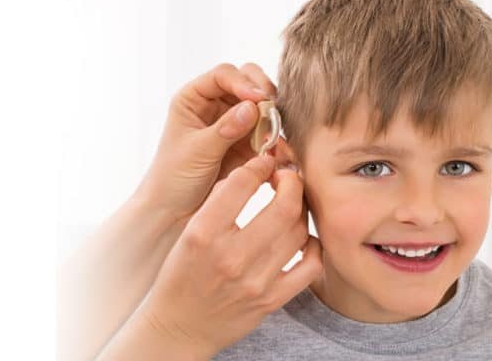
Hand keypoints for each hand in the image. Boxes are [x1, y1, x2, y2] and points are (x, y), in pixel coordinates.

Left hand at [134, 62, 279, 226]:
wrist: (174, 213)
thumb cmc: (173, 178)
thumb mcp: (197, 151)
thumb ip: (225, 128)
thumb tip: (253, 107)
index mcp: (194, 98)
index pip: (224, 75)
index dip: (243, 82)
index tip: (259, 99)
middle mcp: (216, 106)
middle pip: (248, 83)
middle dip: (264, 95)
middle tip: (273, 111)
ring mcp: (235, 125)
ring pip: (263, 109)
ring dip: (273, 121)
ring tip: (274, 140)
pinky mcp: (249, 146)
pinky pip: (270, 136)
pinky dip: (277, 143)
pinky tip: (279, 155)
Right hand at [134, 155, 322, 356]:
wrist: (178, 326)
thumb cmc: (182, 273)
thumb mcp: (189, 231)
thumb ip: (219, 201)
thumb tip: (254, 170)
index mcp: (203, 234)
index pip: (242, 183)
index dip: (260, 165)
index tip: (265, 163)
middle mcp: (230, 257)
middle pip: (284, 206)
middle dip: (292, 183)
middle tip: (287, 178)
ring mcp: (255, 281)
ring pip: (299, 232)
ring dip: (301, 212)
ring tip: (292, 206)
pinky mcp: (272, 300)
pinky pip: (311, 266)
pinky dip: (313, 246)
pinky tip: (302, 239)